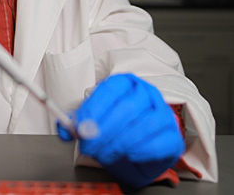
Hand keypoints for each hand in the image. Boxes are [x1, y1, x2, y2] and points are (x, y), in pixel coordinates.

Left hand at [57, 74, 184, 187]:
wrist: (139, 147)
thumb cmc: (116, 129)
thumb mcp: (93, 123)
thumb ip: (77, 123)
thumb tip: (64, 127)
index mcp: (124, 83)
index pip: (110, 90)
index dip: (94, 110)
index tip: (81, 127)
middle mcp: (146, 93)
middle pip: (126, 108)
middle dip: (104, 130)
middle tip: (89, 145)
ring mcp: (162, 113)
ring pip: (144, 124)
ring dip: (120, 142)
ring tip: (104, 153)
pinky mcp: (173, 136)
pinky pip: (160, 142)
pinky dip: (141, 150)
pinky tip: (128, 154)